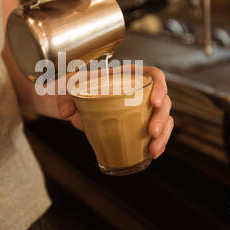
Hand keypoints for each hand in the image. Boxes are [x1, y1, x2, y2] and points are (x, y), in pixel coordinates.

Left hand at [57, 66, 173, 159]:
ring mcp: (141, 109)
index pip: (153, 75)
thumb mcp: (70, 85)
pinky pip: (156, 133)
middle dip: (161, 118)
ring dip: (163, 135)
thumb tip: (66, 112)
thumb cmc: (77, 87)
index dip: (160, 87)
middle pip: (162, 101)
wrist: (71, 101)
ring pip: (163, 119)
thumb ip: (66, 94)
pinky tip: (152, 153)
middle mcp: (139, 91)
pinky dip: (158, 143)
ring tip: (153, 150)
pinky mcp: (138, 125)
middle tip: (151, 132)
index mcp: (128, 76)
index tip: (154, 102)